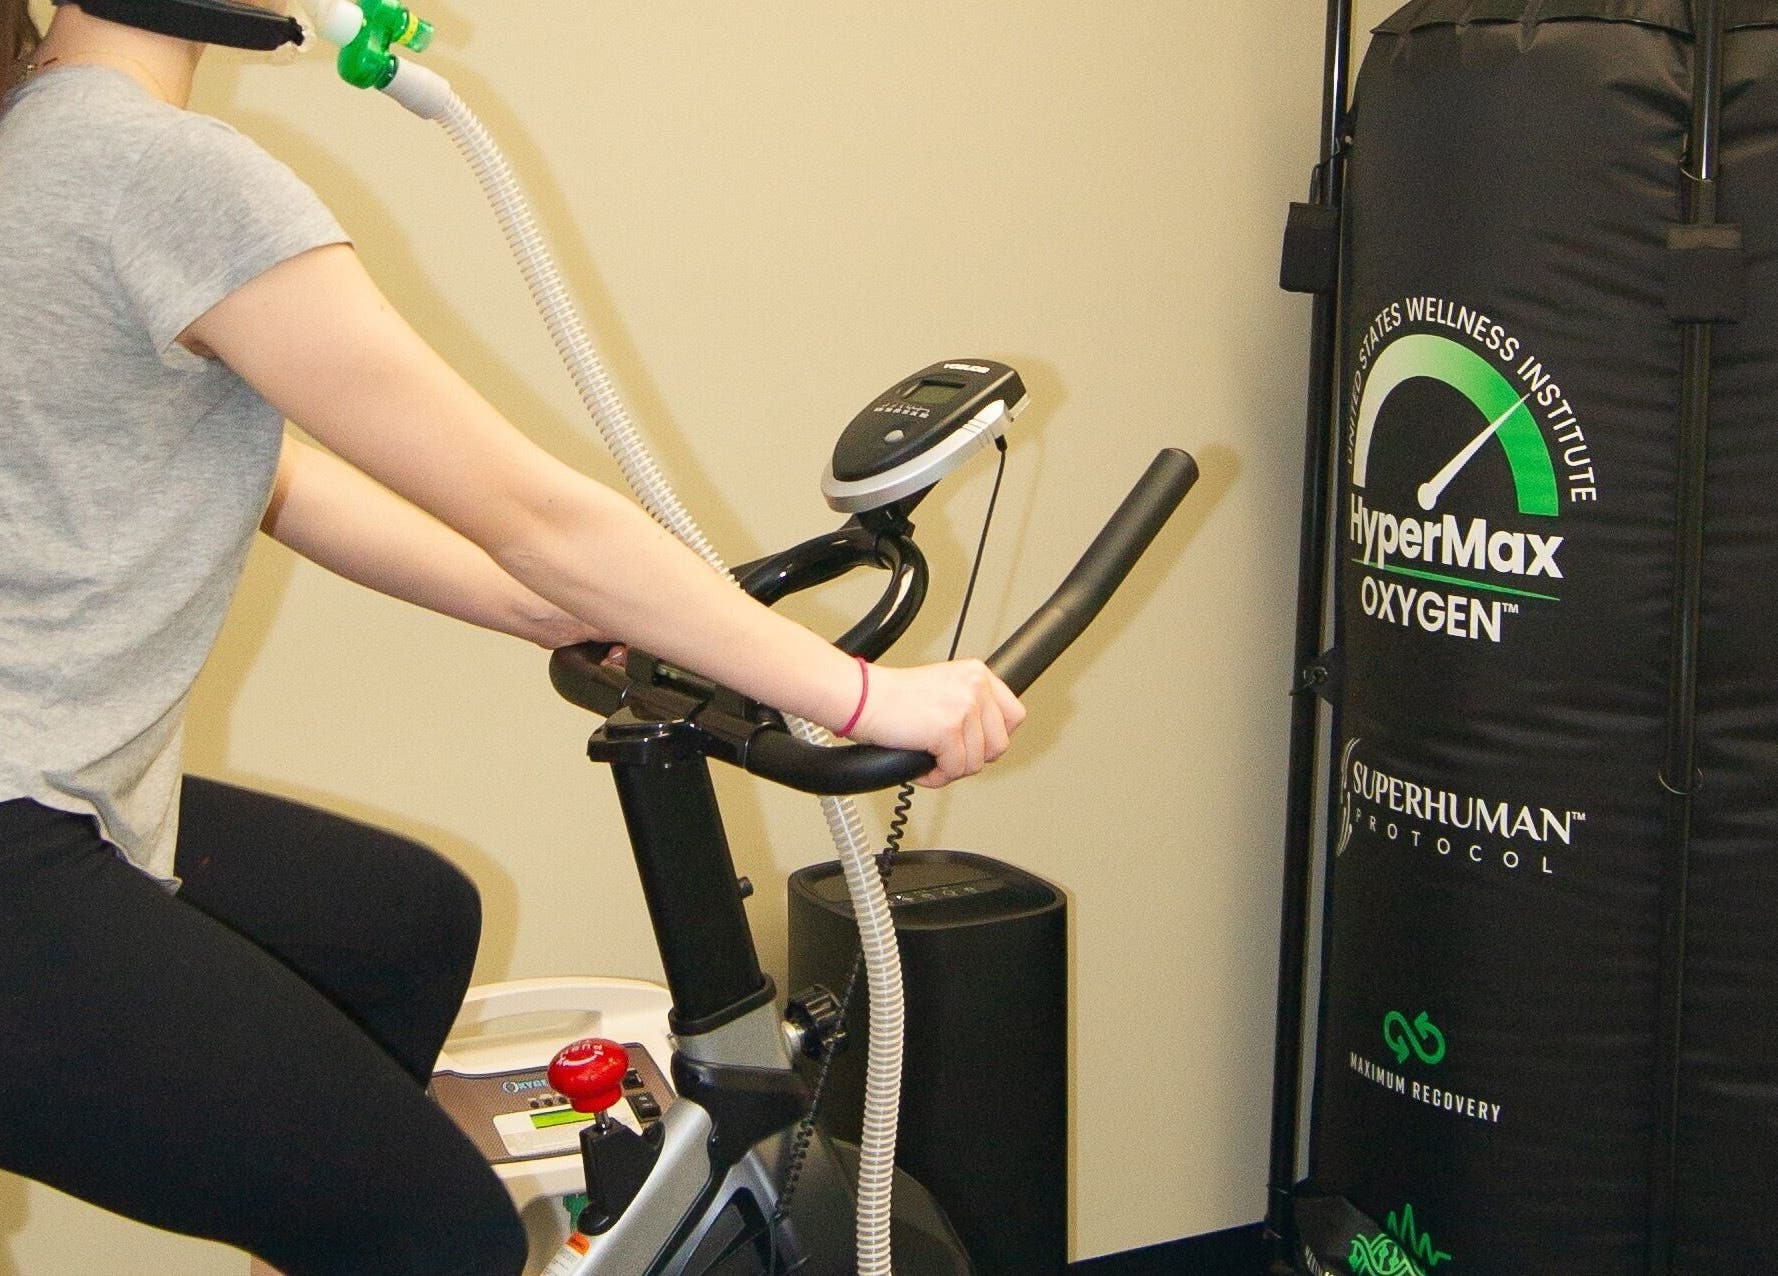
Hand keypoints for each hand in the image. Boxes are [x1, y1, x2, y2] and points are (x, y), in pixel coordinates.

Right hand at [844, 660, 1025, 786]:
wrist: (862, 698)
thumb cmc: (893, 698)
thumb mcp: (944, 688)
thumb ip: (970, 705)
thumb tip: (989, 740)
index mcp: (977, 674)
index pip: (1014, 715)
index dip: (994, 737)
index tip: (975, 743)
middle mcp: (975, 687)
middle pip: (999, 745)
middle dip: (972, 758)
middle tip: (947, 755)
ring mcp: (963, 708)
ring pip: (977, 763)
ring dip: (951, 769)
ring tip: (930, 759)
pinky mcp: (948, 730)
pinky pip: (955, 770)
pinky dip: (936, 777)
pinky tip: (922, 766)